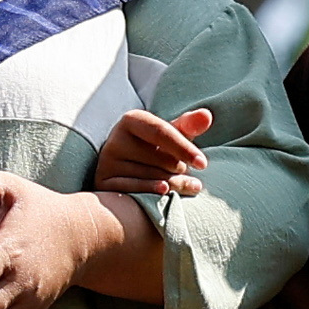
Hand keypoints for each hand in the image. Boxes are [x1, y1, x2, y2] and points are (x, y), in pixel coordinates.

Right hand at [86, 104, 212, 197]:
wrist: (126, 169)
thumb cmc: (155, 149)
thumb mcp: (171, 135)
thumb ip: (188, 126)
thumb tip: (206, 116)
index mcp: (132, 120)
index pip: (162, 132)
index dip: (184, 148)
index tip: (203, 164)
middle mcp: (115, 138)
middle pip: (159, 158)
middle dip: (180, 170)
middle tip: (190, 177)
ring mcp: (107, 161)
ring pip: (150, 176)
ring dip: (173, 184)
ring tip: (184, 185)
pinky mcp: (103, 181)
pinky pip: (134, 189)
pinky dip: (153, 191)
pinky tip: (166, 192)